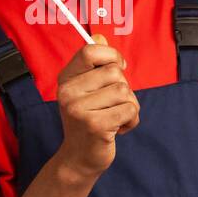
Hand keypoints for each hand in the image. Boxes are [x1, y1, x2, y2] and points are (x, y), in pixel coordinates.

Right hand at [54, 33, 139, 179]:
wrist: (79, 158)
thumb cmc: (89, 120)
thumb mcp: (87, 90)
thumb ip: (94, 64)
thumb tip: (99, 38)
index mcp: (66, 79)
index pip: (90, 51)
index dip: (111, 56)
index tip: (118, 68)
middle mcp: (68, 92)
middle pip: (115, 72)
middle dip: (124, 88)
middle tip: (112, 105)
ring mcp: (79, 109)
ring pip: (124, 91)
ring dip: (129, 106)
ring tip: (115, 118)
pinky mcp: (95, 125)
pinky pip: (129, 109)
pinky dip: (132, 120)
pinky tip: (118, 129)